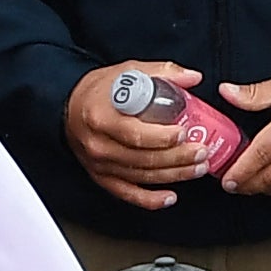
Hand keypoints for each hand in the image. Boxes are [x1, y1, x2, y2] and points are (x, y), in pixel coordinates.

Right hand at [65, 62, 214, 208]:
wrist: (69, 107)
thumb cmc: (100, 90)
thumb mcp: (129, 71)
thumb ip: (163, 73)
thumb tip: (193, 77)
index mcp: (103, 117)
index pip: (134, 133)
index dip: (161, 137)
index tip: (184, 133)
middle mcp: (100, 144)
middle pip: (142, 157)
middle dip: (177, 157)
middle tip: (201, 152)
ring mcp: (100, 164)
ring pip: (140, 176)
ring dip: (173, 175)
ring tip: (197, 169)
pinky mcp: (102, 176)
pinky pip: (127, 193)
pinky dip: (149, 199)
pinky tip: (169, 197)